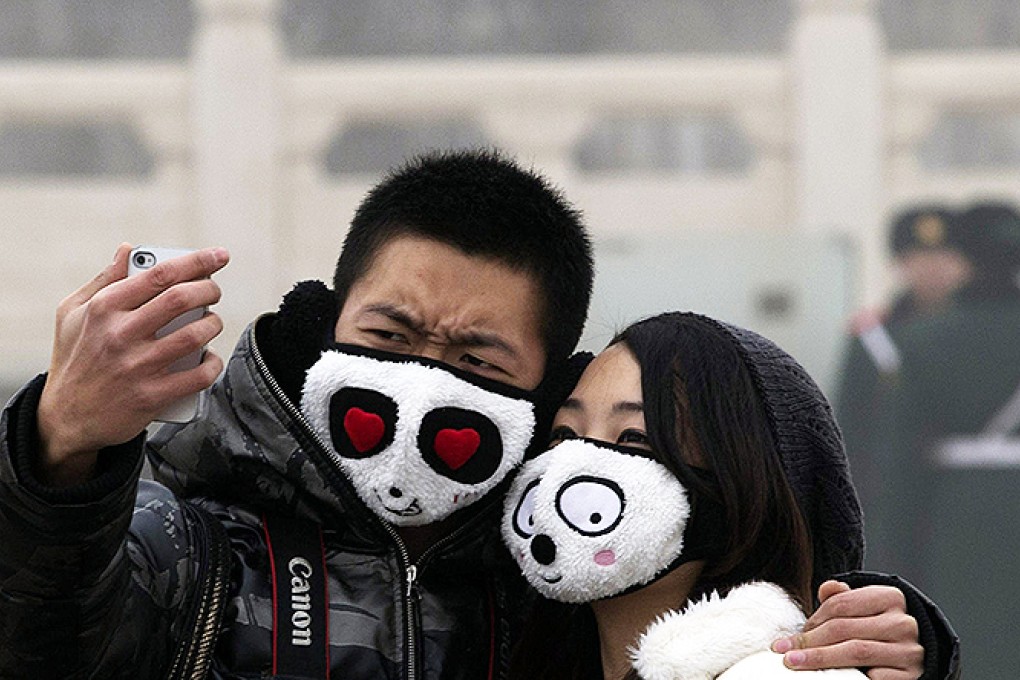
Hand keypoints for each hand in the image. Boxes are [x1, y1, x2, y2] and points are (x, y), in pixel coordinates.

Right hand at [36, 244, 229, 485]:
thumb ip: (104, 280)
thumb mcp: (72, 314)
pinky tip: (210, 358)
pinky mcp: (151, 397)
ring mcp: (136, 367)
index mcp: (103, 308)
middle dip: (209, 290)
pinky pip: (197, 376)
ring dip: (213, 324)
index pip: (159, 275)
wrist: (65, 419)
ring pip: (194, 335)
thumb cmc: (73, 359)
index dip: (197, 261)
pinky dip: (212, 364)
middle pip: (181, 299)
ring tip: (211, 322)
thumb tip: (129, 249)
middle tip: (214, 291)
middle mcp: (120, 335)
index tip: (219, 255)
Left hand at [771, 580, 923, 679]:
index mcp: (890, 597)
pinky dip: (852, 677)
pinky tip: (834, 677)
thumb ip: (842, 597)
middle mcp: (903, 622)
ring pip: (857, 652)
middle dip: (810, 642)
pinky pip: (876, 677)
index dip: (812, 621)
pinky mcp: (911, 675)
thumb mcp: (864, 605)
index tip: (791, 637)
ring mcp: (909, 650)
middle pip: (844, 629)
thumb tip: (826, 588)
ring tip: (798, 664)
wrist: (915, 653)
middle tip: (787, 653)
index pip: (840, 605)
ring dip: (822, 659)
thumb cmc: (878, 627)